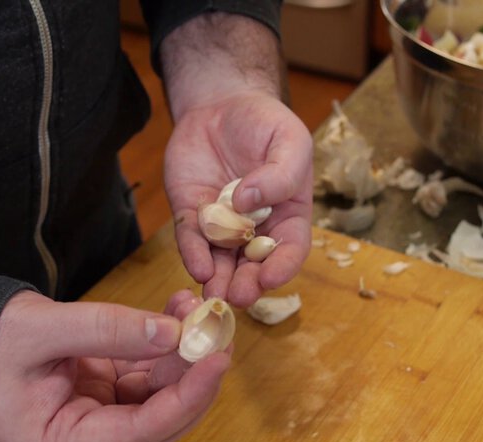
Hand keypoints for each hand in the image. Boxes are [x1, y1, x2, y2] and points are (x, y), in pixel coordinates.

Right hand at [0, 289, 228, 441]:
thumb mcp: (40, 329)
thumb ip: (106, 329)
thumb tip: (171, 332)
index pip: (138, 433)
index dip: (184, 399)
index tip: (216, 361)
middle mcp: (82, 441)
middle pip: (157, 422)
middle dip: (191, 378)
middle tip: (216, 334)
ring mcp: (93, 417)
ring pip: (155, 397)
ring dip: (180, 357)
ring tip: (192, 310)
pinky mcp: (99, 393)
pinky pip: (142, 375)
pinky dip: (161, 347)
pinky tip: (173, 312)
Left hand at [164, 91, 312, 306]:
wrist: (222, 104)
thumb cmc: (266, 123)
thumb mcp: (290, 141)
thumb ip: (281, 173)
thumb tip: (251, 201)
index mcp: (288, 215)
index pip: (290, 250)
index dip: (283, 267)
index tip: (270, 278)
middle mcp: (256, 228)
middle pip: (254, 265)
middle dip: (248, 283)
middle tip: (239, 296)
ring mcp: (222, 225)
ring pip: (221, 261)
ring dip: (219, 281)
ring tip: (216, 295)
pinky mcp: (192, 214)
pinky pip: (192, 239)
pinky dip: (194, 255)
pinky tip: (197, 267)